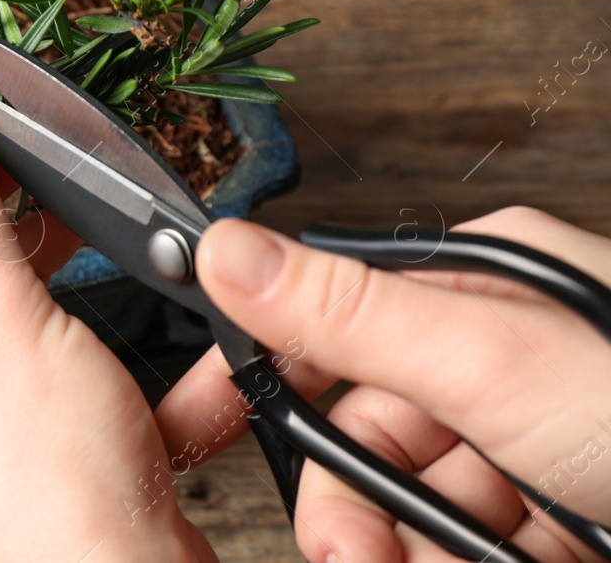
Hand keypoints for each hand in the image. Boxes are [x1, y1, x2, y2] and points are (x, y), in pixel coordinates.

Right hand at [157, 208, 610, 561]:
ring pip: (415, 499)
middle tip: (361, 559)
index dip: (287, 398)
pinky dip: (459, 561)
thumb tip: (224, 250)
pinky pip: (466, 538)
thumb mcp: (494, 364)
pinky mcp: (557, 507)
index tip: (250, 451)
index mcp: (482, 281)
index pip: (334, 325)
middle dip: (359, 506)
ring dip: (411, 550)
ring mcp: (535, 434)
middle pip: (369, 429)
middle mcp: (503, 349)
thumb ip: (347, 311)